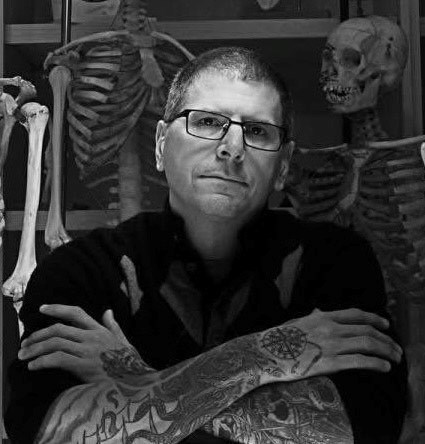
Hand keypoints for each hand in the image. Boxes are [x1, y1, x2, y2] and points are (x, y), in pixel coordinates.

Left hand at [18, 304, 148, 382]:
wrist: (136, 381)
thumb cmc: (130, 362)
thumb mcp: (123, 339)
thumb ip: (113, 325)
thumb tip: (108, 311)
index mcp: (100, 330)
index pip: (76, 313)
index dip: (57, 308)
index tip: (42, 309)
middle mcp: (92, 337)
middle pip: (59, 329)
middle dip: (38, 335)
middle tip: (25, 343)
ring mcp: (87, 351)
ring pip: (55, 342)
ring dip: (35, 348)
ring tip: (23, 355)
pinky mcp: (84, 366)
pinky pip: (58, 359)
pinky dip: (42, 361)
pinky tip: (33, 366)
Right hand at [258, 308, 402, 380]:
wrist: (263, 352)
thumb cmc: (278, 338)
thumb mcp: (296, 322)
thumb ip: (312, 316)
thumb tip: (319, 310)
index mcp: (321, 316)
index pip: (355, 314)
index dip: (374, 319)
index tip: (386, 325)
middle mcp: (328, 327)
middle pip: (366, 330)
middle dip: (386, 339)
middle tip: (397, 348)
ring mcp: (329, 345)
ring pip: (367, 344)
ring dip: (386, 351)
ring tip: (395, 358)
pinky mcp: (328, 363)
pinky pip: (359, 362)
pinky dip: (376, 363)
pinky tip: (384, 367)